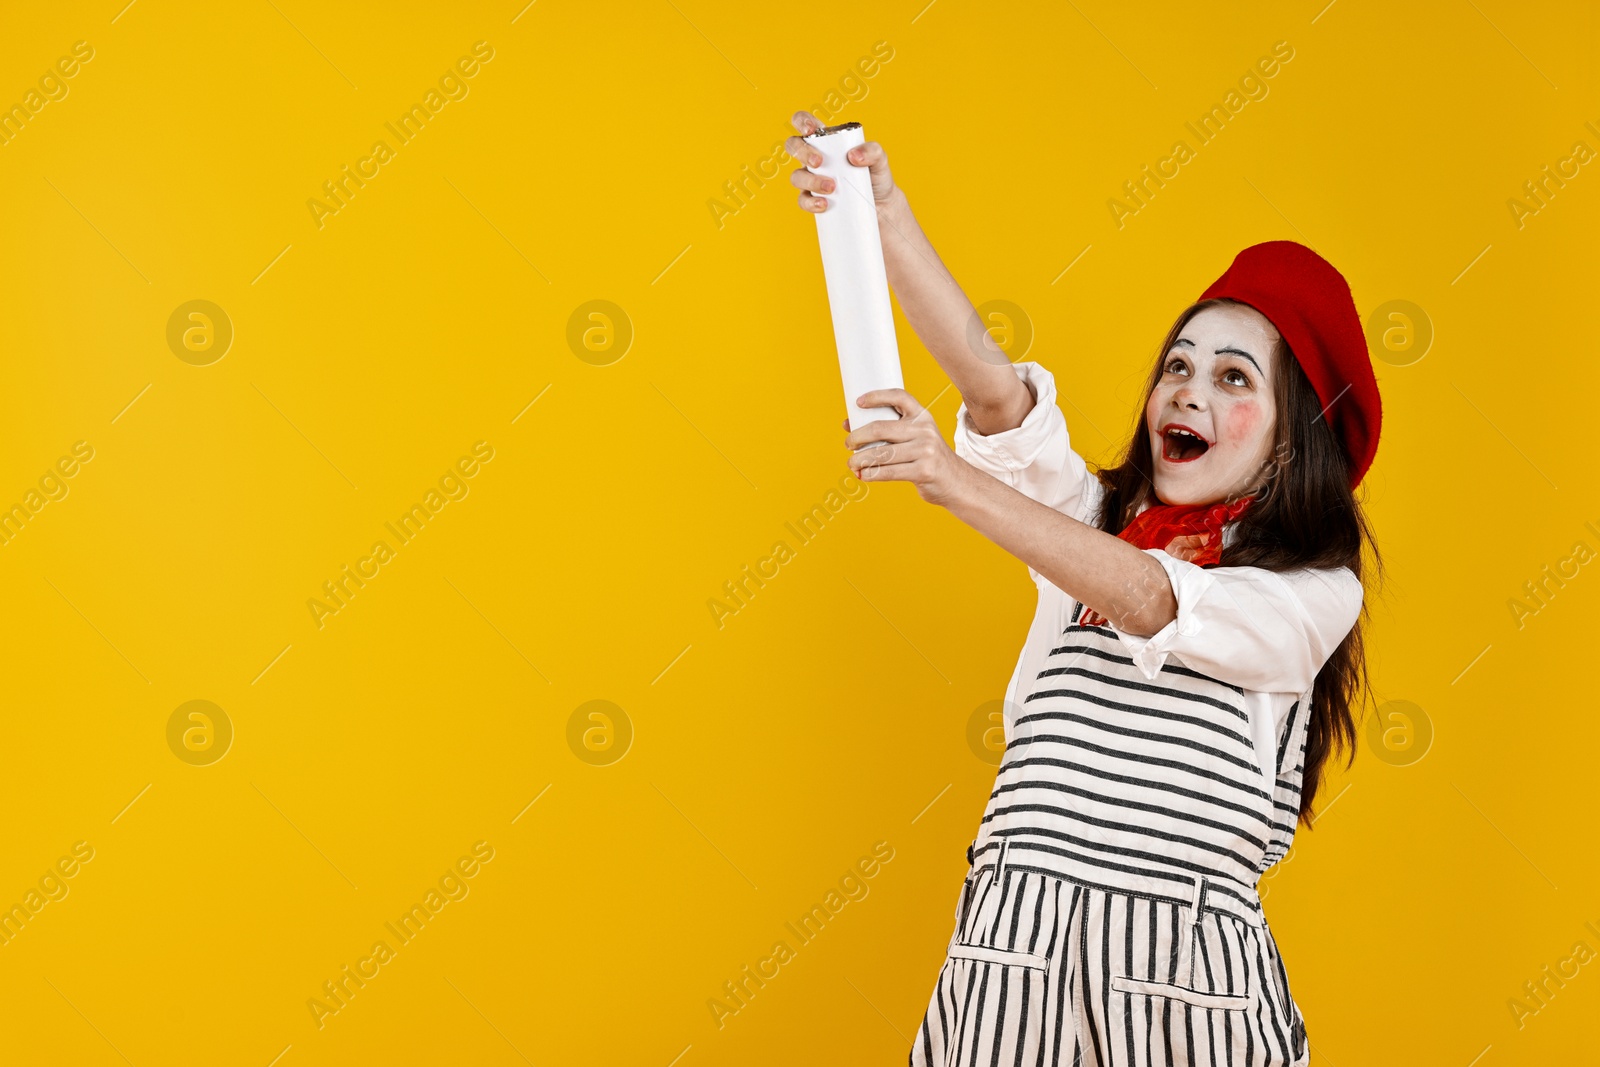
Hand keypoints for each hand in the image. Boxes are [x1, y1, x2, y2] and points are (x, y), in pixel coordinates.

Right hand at [786, 110, 896, 214]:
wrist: (882, 207)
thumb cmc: (876, 177)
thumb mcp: (880, 160)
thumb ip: (873, 151)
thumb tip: (852, 156)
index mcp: (826, 141)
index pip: (804, 123)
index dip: (802, 121)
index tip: (811, 130)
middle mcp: (814, 157)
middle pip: (793, 146)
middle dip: (802, 152)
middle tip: (819, 162)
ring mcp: (811, 179)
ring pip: (796, 176)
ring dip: (810, 181)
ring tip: (831, 187)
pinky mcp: (813, 200)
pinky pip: (803, 200)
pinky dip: (811, 202)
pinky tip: (823, 204)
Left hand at [843, 389, 970, 506]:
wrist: (956, 482)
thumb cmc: (926, 458)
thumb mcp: (915, 437)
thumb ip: (887, 430)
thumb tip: (848, 424)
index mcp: (922, 416)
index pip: (899, 396)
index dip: (877, 396)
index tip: (858, 402)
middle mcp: (925, 430)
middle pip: (880, 429)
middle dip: (857, 437)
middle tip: (848, 444)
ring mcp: (926, 451)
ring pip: (881, 453)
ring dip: (859, 459)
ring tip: (851, 463)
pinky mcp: (924, 471)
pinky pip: (888, 472)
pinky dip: (870, 474)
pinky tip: (862, 475)